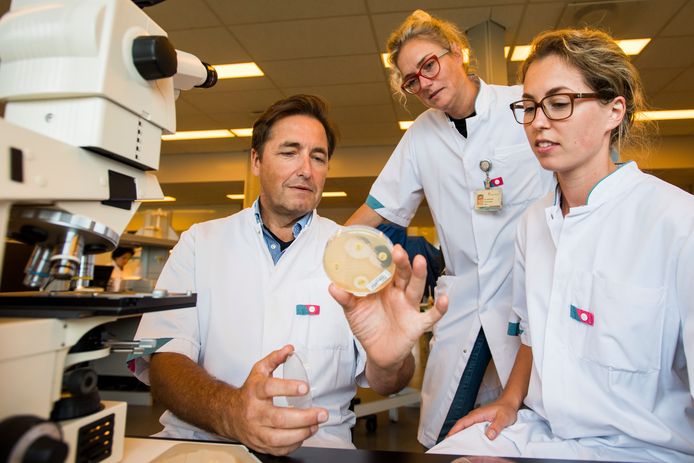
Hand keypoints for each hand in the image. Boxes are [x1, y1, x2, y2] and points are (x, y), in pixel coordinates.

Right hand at [221, 345, 328, 455]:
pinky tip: (304, 434)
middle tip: (321, 413)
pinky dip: (294, 444)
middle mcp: (254, 412)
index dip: (288, 388)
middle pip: (279, 418)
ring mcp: (256, 431)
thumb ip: (275, 359)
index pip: (269, 388)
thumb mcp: (259, 371)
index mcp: (254, 391)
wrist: (229, 414)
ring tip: (316, 424)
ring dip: (302, 433)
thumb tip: (289, 349)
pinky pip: (279, 449)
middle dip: (304, 417)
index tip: (305, 388)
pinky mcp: (260, 444)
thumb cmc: (249, 393)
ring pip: (279, 437)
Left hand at [329, 244, 447, 370]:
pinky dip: (439, 308)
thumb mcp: (353, 312)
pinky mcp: (417, 324)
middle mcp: (399, 294)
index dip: (386, 258)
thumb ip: (345, 299)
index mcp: (384, 287)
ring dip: (419, 275)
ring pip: (416, 288)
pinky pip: (431, 316)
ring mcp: (409, 307)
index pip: (387, 269)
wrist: (377, 354)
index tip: (384, 246)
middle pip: (403, 274)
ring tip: (420, 261)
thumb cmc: (368, 327)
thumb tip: (332, 286)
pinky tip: (445, 299)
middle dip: (402, 262)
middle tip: (398, 251)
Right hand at [446, 399, 518, 440]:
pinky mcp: (480, 421)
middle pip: (461, 425)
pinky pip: (470, 427)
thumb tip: (489, 435)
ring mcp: (477, 418)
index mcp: (478, 414)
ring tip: (456, 443)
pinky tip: (468, 439)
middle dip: (454, 433)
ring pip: (465, 426)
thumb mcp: (504, 418)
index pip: (463, 422)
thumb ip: (496, 426)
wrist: (509, 403)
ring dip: (459, 433)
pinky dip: (466, 433)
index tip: (449, 437)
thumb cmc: (506, 409)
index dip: (455, 430)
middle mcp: (476, 416)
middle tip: (449, 443)